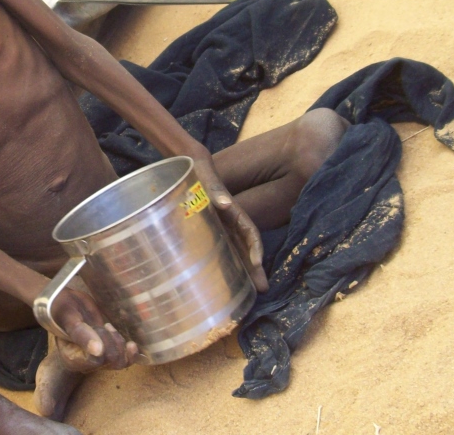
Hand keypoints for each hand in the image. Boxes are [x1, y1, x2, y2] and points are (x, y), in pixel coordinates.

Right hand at [49, 288, 138, 372]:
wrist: (67, 304)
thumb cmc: (63, 309)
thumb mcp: (69, 318)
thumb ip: (81, 334)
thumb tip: (98, 352)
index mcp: (72, 359)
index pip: (97, 360)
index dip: (104, 344)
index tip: (100, 326)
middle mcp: (85, 364)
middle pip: (110, 361)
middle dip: (112, 341)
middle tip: (105, 325)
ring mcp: (97, 361)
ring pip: (119, 362)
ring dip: (120, 343)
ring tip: (110, 327)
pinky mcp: (106, 354)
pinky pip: (124, 362)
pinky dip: (130, 353)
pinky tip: (131, 344)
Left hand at [195, 157, 268, 292]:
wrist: (190, 163)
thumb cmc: (198, 170)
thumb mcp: (205, 179)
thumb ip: (213, 191)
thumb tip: (224, 203)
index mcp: (232, 211)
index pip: (250, 232)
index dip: (255, 248)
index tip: (258, 264)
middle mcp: (230, 220)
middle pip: (246, 246)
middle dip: (255, 267)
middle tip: (263, 289)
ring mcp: (222, 225)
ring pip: (236, 250)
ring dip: (245, 269)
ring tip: (251, 290)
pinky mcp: (211, 228)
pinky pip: (222, 248)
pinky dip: (228, 262)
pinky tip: (228, 278)